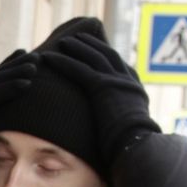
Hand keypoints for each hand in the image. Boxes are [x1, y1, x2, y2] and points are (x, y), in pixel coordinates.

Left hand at [39, 33, 159, 167]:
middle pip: (107, 55)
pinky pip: (80, 69)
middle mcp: (129, 81)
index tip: (95, 49)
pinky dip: (63, 62)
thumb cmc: (132, 148)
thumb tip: (115, 133)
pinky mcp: (104, 87)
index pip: (120, 66)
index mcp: (135, 90)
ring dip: (77, 48)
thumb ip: (122, 123)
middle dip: (92, 45)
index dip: (106, 56)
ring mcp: (117, 81)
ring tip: (63, 42)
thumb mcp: (129, 130)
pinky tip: (49, 58)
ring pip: (93, 57)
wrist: (137, 147)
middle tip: (77, 38)